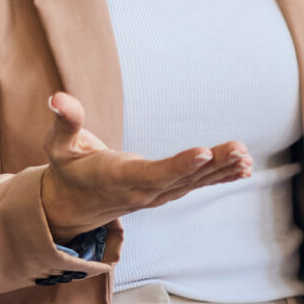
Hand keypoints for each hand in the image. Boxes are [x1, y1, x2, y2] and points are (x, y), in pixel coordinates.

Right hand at [36, 93, 252, 240]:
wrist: (74, 204)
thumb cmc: (68, 168)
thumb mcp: (58, 145)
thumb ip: (64, 122)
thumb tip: (57, 98)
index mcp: (117, 178)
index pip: (151, 174)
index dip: (178, 165)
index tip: (202, 151)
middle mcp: (142, 191)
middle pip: (182, 178)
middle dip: (212, 164)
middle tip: (240, 150)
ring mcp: (157, 194)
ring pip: (194, 182)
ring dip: (222, 169)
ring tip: (247, 157)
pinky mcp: (166, 191)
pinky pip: (196, 184)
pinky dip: (221, 176)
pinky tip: (245, 169)